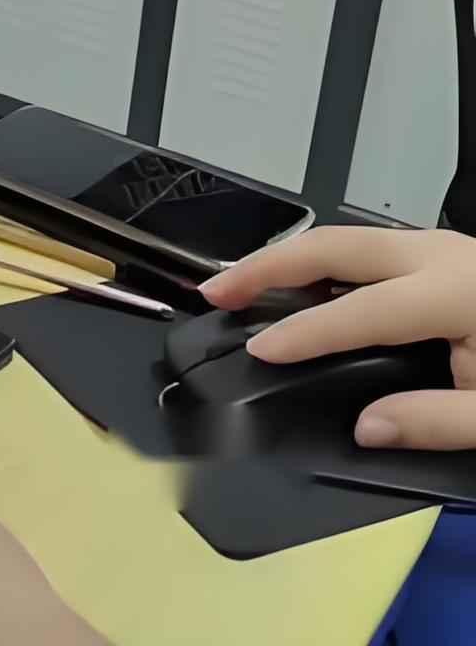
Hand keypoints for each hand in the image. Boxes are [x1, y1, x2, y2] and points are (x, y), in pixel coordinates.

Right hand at [200, 227, 475, 449]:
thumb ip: (439, 422)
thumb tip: (367, 427)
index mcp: (457, 291)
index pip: (361, 310)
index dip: (303, 332)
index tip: (255, 351)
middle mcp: (441, 255)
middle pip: (332, 245)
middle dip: (265, 266)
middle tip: (214, 291)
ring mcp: (439, 247)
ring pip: (343, 238)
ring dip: (285, 260)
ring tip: (239, 286)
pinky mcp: (439, 256)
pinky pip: (363, 248)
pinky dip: (317, 263)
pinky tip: (296, 286)